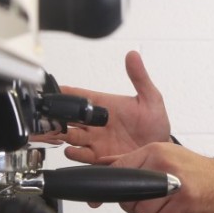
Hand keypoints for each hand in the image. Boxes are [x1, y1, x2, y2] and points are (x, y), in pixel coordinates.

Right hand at [57, 51, 171, 163]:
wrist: (160, 153)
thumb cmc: (155, 124)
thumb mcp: (150, 98)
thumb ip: (140, 78)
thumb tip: (133, 55)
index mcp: (103, 105)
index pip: (77, 96)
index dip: (63, 93)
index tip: (53, 92)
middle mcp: (95, 123)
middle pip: (67, 117)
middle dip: (56, 115)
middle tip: (52, 115)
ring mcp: (95, 140)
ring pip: (69, 135)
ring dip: (61, 133)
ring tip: (59, 132)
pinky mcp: (98, 157)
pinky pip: (80, 155)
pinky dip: (72, 153)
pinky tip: (72, 149)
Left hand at [103, 142, 213, 212]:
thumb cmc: (196, 171)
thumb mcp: (165, 156)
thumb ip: (135, 161)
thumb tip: (104, 164)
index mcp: (155, 151)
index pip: (119, 169)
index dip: (114, 188)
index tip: (113, 197)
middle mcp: (163, 163)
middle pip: (129, 197)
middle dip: (139, 205)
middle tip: (156, 199)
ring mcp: (174, 182)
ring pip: (144, 211)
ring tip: (170, 204)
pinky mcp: (185, 200)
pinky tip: (179, 210)